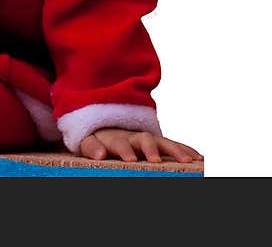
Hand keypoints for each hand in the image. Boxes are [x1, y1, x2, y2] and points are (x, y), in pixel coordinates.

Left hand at [79, 128, 203, 162]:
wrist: (106, 126)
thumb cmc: (98, 139)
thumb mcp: (88, 141)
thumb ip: (92, 147)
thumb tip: (99, 154)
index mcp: (116, 138)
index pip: (119, 142)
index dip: (124, 149)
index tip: (129, 159)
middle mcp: (134, 136)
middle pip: (145, 139)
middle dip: (152, 149)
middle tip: (156, 160)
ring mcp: (148, 140)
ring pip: (163, 142)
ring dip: (176, 150)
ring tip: (188, 161)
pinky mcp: (159, 144)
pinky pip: (174, 145)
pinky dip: (186, 150)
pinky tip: (199, 158)